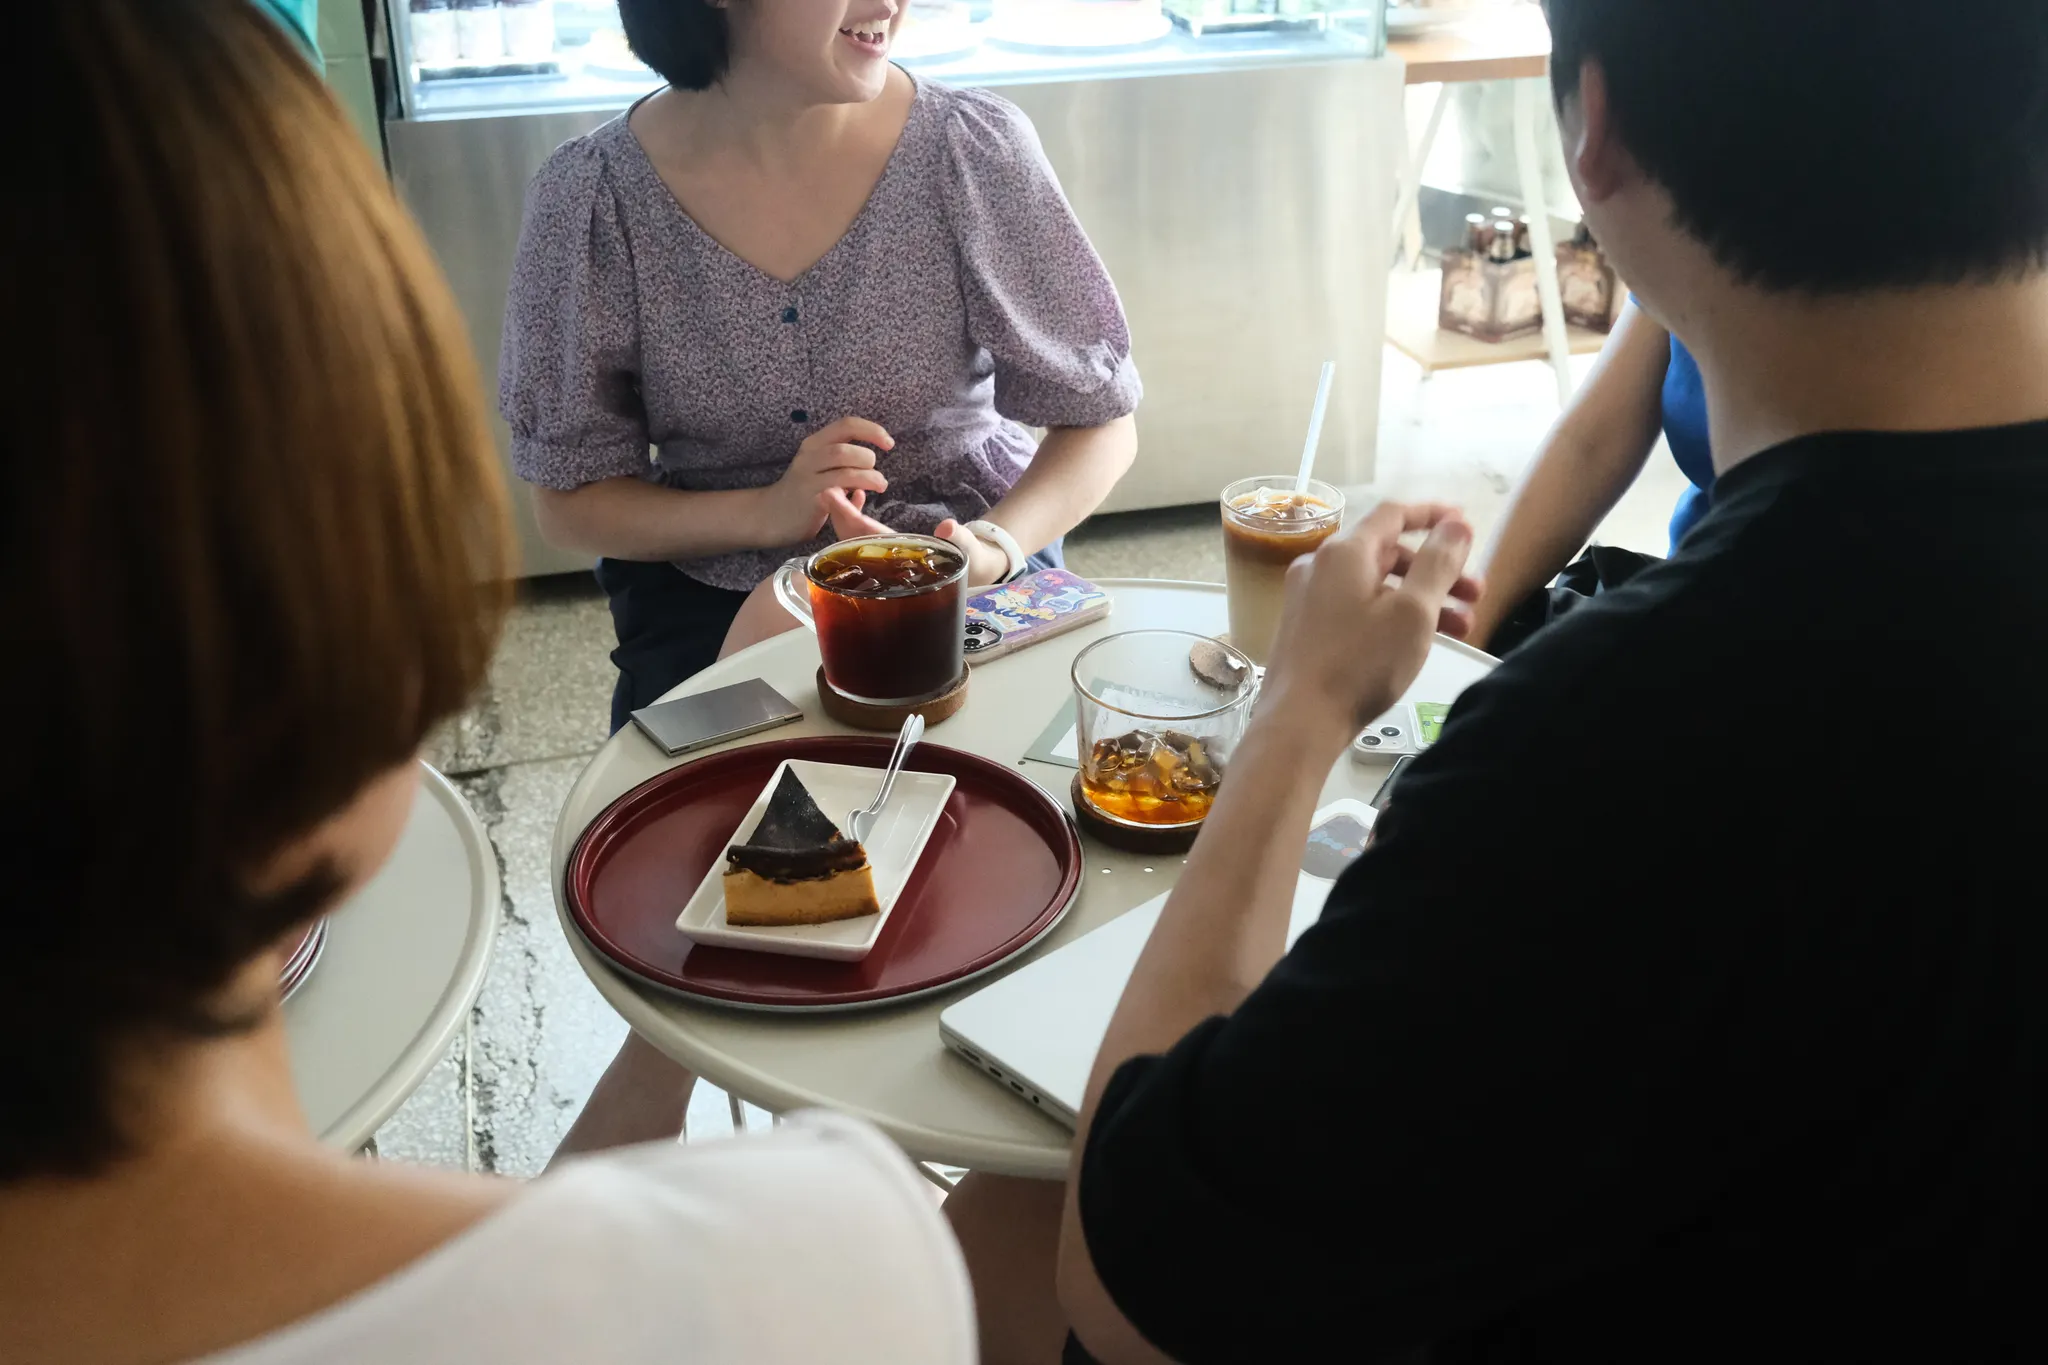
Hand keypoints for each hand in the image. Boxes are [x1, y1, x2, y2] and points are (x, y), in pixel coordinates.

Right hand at [754, 417, 891, 545]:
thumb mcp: (821, 468)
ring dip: (868, 476)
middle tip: (877, 475)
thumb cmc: (803, 492)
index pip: (847, 425)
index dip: (872, 430)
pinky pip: (838, 492)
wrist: (771, 516)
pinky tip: (860, 498)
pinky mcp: (810, 499)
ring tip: (880, 485)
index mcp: (815, 443)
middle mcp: (810, 455)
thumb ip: (844, 463)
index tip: (889, 443)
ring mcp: (808, 477)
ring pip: (844, 467)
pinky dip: (855, 493)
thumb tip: (873, 467)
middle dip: (868, 458)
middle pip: (845, 447)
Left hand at [817, 493, 1011, 586]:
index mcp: (898, 556)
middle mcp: (886, 558)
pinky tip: (857, 496)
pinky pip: (863, 533)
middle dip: (835, 512)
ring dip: (842, 513)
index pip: (863, 535)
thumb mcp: (968, 548)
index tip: (828, 494)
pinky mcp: (890, 548)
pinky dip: (856, 515)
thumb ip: (959, 538)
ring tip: (835, 487)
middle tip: (823, 484)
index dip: (844, 515)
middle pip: (849, 535)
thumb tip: (949, 527)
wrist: (976, 569)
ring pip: (853, 535)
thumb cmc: (971, 560)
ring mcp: (885, 554)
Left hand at [1260, 502, 1477, 737]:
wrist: (1299, 722)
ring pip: (1376, 585)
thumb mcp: (1413, 612)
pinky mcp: (1305, 629)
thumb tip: (1457, 525)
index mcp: (1344, 552)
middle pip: (1388, 553)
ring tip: (1462, 627)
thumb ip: (1438, 563)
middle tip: (1475, 594)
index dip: (1433, 515)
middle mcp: (1320, 567)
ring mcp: (1308, 598)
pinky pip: (1357, 608)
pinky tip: (1418, 643)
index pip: (1393, 514)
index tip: (1465, 523)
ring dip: (1420, 599)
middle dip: (1437, 571)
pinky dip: (1391, 616)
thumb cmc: (1360, 665)